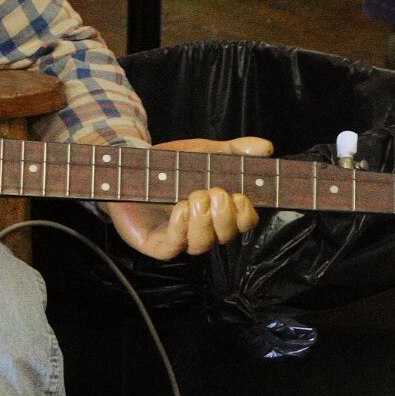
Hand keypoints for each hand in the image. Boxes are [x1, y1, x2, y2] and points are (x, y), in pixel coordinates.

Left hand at [107, 135, 273, 261]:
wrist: (129, 166)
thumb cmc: (169, 164)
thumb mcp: (203, 152)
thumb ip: (233, 151)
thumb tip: (265, 147)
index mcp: (218, 211)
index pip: (243, 223)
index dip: (245, 215)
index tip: (239, 195)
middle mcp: (202, 228)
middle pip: (225, 237)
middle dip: (223, 217)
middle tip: (214, 193)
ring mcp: (180, 238)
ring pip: (202, 246)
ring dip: (203, 222)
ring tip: (195, 198)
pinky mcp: (156, 244)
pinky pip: (173, 247)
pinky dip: (180, 229)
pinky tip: (180, 209)